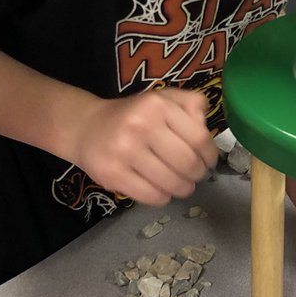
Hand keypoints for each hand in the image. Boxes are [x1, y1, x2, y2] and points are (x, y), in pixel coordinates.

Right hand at [71, 88, 217, 205]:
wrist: (86, 127)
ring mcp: (125, 151)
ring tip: (181, 184)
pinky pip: (152, 196)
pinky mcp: (112, 175)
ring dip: (183, 188)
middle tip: (195, 175)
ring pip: (172, 183)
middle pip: (188, 163)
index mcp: (158, 105)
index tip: (208, 161)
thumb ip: (190, 104)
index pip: (199, 138)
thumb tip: (205, 123)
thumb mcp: (162, 99)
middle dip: (198, 174)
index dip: (210, 155)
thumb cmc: (132, 115)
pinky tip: (161, 189)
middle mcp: (141, 125)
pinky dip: (163, 197)